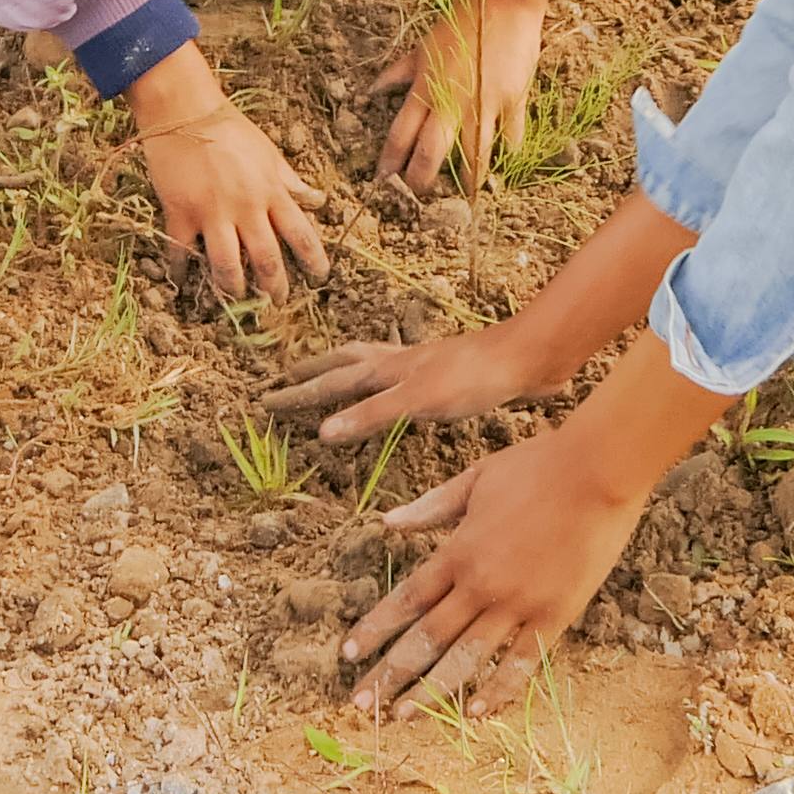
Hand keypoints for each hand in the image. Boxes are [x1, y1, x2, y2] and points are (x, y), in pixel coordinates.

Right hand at [128, 50, 330, 301]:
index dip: (314, 260)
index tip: (320, 278)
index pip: (301, 233)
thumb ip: (289, 181)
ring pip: (227, 264)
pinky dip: (181, 269)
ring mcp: (212, 212)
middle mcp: (246, 206)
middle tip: (277, 302)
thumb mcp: (268, 152)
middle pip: (266, 258)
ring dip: (233, 287)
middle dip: (274, 286)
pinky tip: (181, 281)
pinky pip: (182, 250)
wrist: (183, 110)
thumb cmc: (228, 128)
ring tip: (235, 297)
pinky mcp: (180, 212)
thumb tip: (316, 200)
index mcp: (271, 191)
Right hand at [260, 326, 529, 450]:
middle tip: (289, 378)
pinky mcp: (448, 378)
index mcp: (389, 368)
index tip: (267, 400)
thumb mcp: (417, 401)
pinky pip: (402, 379)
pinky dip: (386, 385)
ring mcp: (424, 367)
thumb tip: (322, 432)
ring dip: (348, 371)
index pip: (332, 381)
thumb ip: (371, 416)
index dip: (300, 393)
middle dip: (315, 372)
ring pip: (374, 365)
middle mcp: (401, 363)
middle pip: (347, 364)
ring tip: (333, 376)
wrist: (526, 361)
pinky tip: (397, 396)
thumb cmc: (473, 379)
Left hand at [337, 430, 640, 717]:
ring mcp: (518, 604)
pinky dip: (498, 690)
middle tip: (361, 705)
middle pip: (426, 638)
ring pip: (466, 658)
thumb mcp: (475, 478)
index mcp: (458, 551)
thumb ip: (432, 506)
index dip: (375, 629)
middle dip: (390, 673)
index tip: (348, 654)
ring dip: (431, 691)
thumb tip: (388, 524)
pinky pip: (522, 662)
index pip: (406, 599)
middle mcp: (481, 585)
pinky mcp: (555, 616)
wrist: (598, 470)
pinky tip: (476, 712)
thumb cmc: (538, 466)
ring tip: (403, 718)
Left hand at [373, 0, 551, 194]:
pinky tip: (505, 159)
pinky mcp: (513, 102)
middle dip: (422, 178)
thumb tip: (371, 90)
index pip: (400, 134)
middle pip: (432, 153)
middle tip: (420, 192)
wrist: (503, 2)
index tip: (385, 179)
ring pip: (474, 154)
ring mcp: (485, 105)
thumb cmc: (460, 22)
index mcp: (425, 88)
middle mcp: (452, 102)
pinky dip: (507, 150)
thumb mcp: (422, 46)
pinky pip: (511, 137)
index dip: (391, 161)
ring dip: (469, 178)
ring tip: (466, 192)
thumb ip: (398, 72)